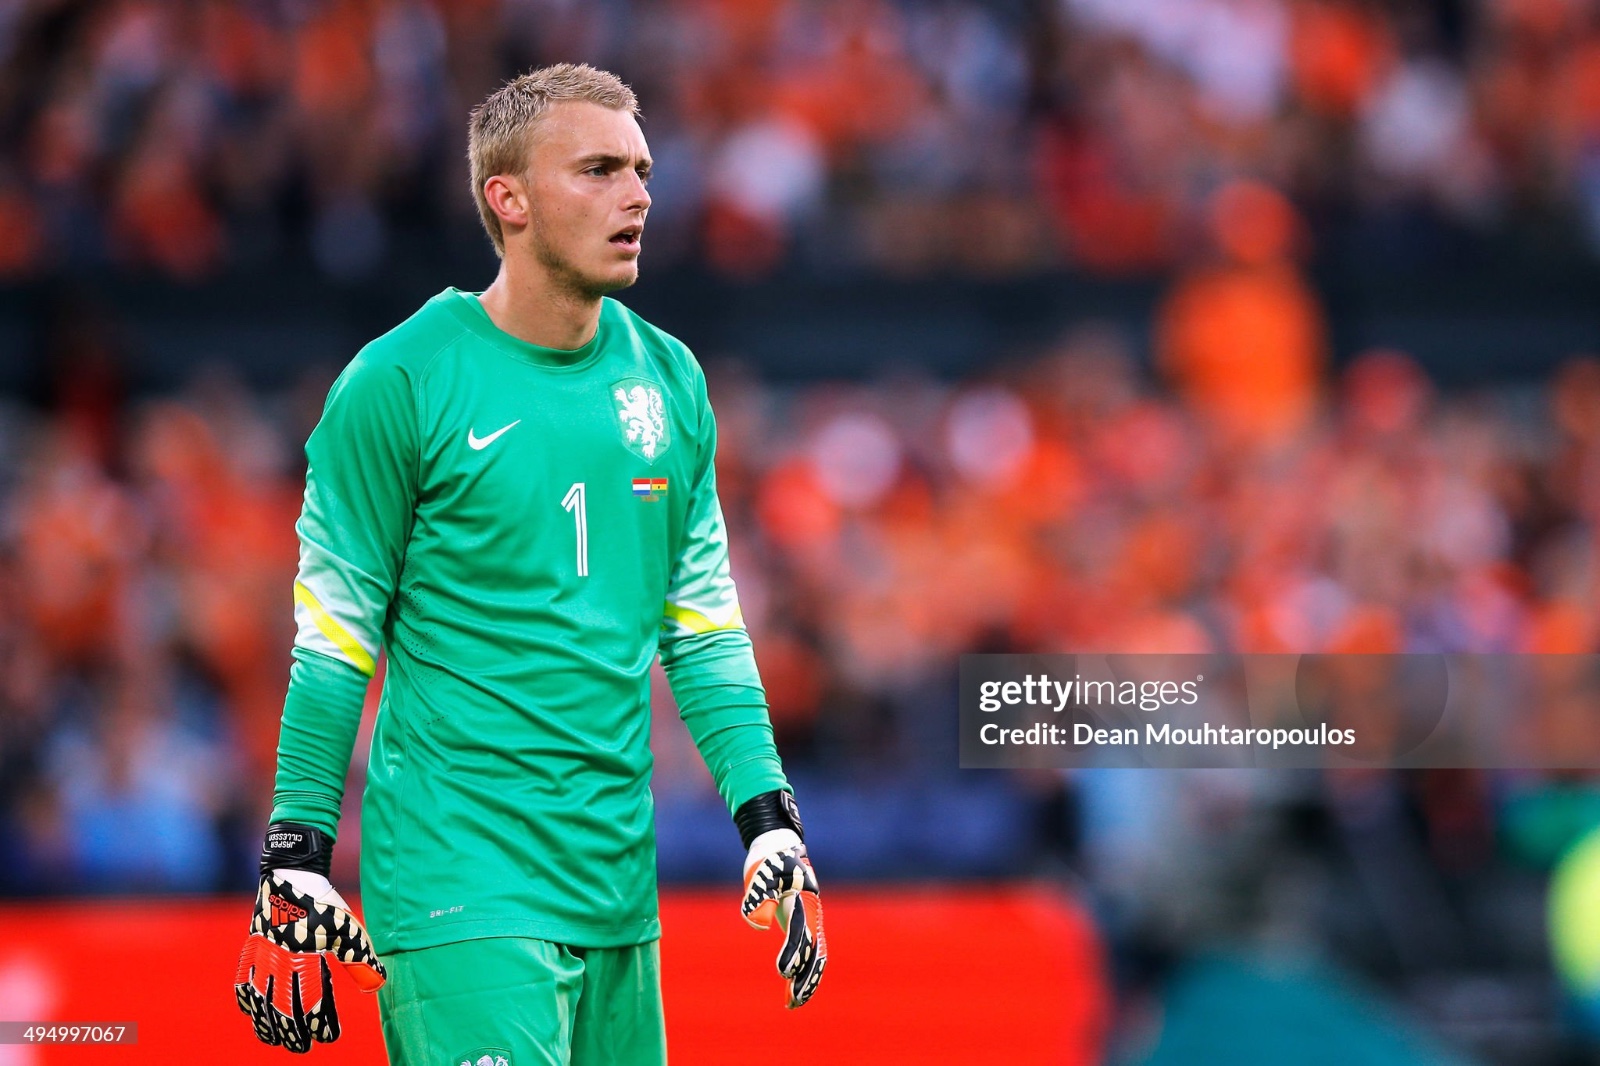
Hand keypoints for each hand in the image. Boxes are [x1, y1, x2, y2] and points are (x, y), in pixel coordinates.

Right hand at [234, 827, 385, 1052]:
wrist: (291, 873)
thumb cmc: (324, 902)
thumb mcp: (348, 929)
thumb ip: (360, 959)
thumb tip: (377, 984)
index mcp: (304, 959)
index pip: (311, 1002)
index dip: (320, 1023)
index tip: (328, 1038)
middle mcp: (279, 962)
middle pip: (282, 1009)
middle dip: (292, 1032)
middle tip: (302, 1048)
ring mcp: (261, 956)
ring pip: (260, 1001)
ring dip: (267, 1024)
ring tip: (275, 1040)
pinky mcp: (251, 948)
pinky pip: (243, 981)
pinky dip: (246, 1000)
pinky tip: (252, 1012)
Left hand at [741, 828, 826, 1007]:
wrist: (779, 845)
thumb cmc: (769, 859)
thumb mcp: (761, 874)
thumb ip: (758, 897)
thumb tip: (758, 926)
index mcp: (804, 901)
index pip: (802, 933)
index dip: (794, 953)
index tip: (783, 972)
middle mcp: (811, 914)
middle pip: (814, 951)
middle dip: (805, 977)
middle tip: (792, 1001)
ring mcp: (809, 920)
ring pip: (815, 956)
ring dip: (806, 980)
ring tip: (792, 1003)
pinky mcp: (802, 924)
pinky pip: (808, 952)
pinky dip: (803, 970)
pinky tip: (790, 985)